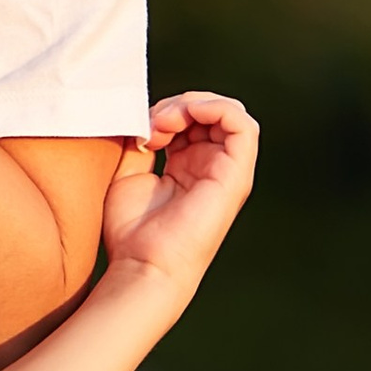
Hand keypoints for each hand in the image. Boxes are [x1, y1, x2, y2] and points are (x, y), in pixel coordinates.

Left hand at [101, 91, 258, 295]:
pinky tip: (183, 119)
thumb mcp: (127, 175)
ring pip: (229, 112)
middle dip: (178, 104)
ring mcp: (227, 171)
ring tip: (163, 121)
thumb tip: (139, 115)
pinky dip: (215, 109)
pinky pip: (243, 125)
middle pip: (210, 111)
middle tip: (150, 123)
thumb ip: (139, 143)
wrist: (144, 266)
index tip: (138, 128)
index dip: (164, 110)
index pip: (190, 118)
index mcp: (187, 166)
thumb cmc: (133, 233)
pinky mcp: (236, 176)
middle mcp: (211, 166)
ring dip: (194, 104)